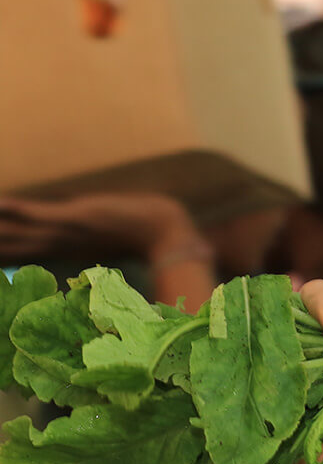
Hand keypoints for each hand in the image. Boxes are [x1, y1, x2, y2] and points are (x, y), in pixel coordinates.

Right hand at [0, 192, 207, 266]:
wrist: (165, 232)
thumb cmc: (135, 231)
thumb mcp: (96, 233)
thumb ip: (74, 231)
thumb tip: (65, 223)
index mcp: (57, 250)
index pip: (10, 253)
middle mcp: (55, 246)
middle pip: (4, 247)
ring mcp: (65, 232)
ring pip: (14, 233)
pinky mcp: (78, 218)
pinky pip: (41, 215)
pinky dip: (16, 210)